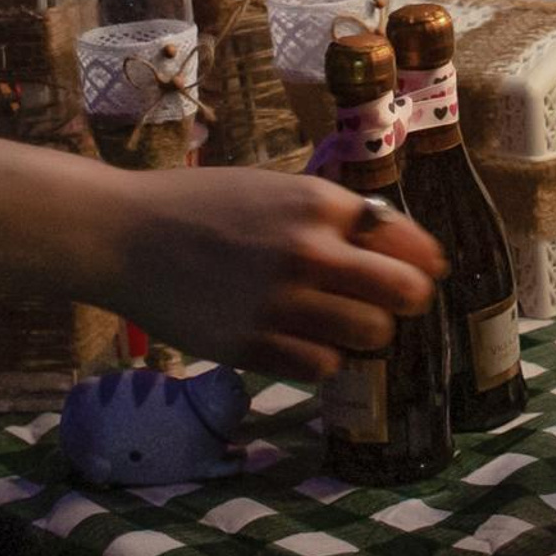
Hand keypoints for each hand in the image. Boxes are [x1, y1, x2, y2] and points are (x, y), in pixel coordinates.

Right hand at [111, 170, 442, 379]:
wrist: (127, 235)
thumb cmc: (200, 205)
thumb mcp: (272, 188)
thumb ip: (327, 214)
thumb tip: (392, 243)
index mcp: (316, 202)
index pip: (405, 237)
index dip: (423, 258)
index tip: (427, 270)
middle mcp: (308, 250)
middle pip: (403, 292)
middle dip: (405, 299)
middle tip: (391, 302)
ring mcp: (282, 302)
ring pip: (370, 335)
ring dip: (364, 331)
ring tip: (340, 322)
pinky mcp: (253, 347)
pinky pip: (323, 367)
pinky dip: (322, 357)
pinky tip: (302, 341)